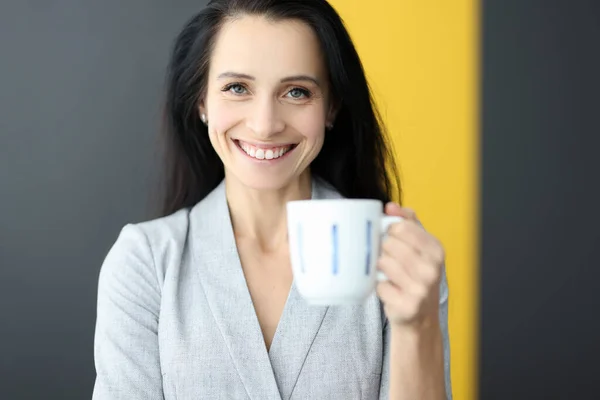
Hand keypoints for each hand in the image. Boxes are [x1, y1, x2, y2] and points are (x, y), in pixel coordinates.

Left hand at [376, 203, 444, 328]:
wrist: (420, 317)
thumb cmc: (416, 275)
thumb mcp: (418, 246)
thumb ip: (407, 222)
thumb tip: (390, 206)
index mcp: (436, 250)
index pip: (402, 228)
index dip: (389, 231)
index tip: (390, 238)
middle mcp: (432, 269)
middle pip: (390, 244)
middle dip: (384, 250)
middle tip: (389, 259)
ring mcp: (420, 289)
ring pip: (383, 263)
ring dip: (380, 268)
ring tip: (388, 273)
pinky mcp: (407, 305)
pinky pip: (379, 285)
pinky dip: (379, 287)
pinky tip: (390, 289)